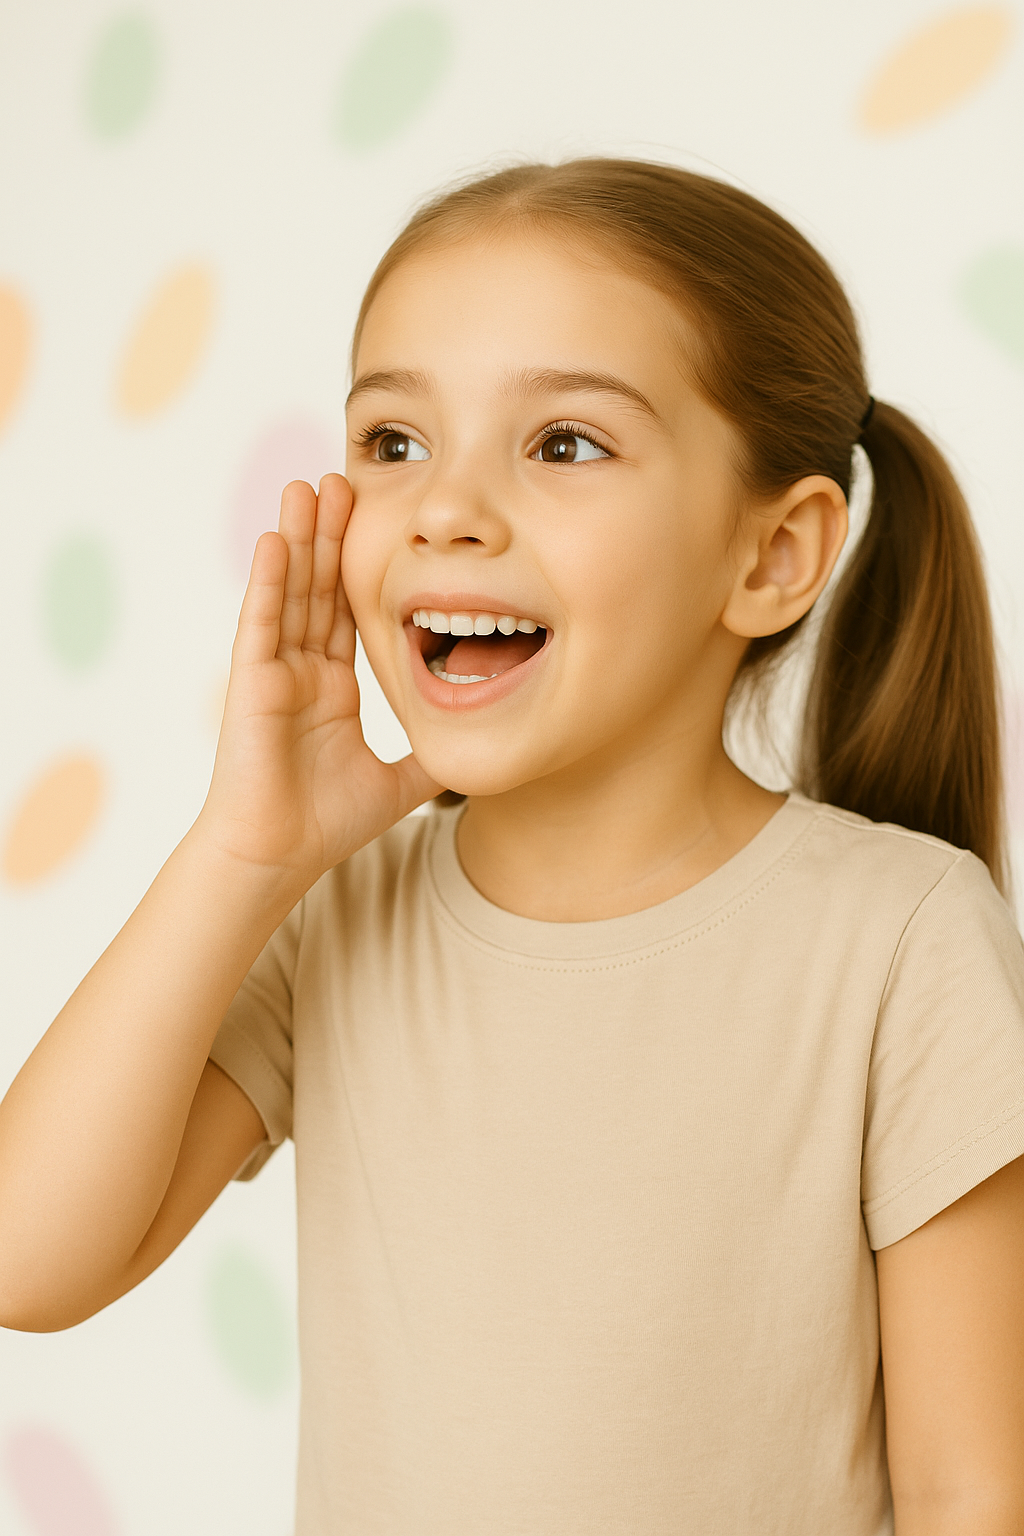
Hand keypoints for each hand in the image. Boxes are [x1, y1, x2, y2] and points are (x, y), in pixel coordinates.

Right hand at [196, 474, 440, 888]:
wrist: (279, 858)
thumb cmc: (325, 825)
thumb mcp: (399, 781)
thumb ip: (431, 754)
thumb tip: (476, 744)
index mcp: (331, 687)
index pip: (347, 610)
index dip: (359, 565)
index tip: (373, 519)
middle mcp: (302, 671)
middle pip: (318, 588)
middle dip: (329, 533)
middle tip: (342, 478)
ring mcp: (274, 673)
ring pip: (289, 592)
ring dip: (298, 539)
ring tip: (307, 485)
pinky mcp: (252, 684)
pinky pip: (262, 623)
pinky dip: (269, 581)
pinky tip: (278, 538)